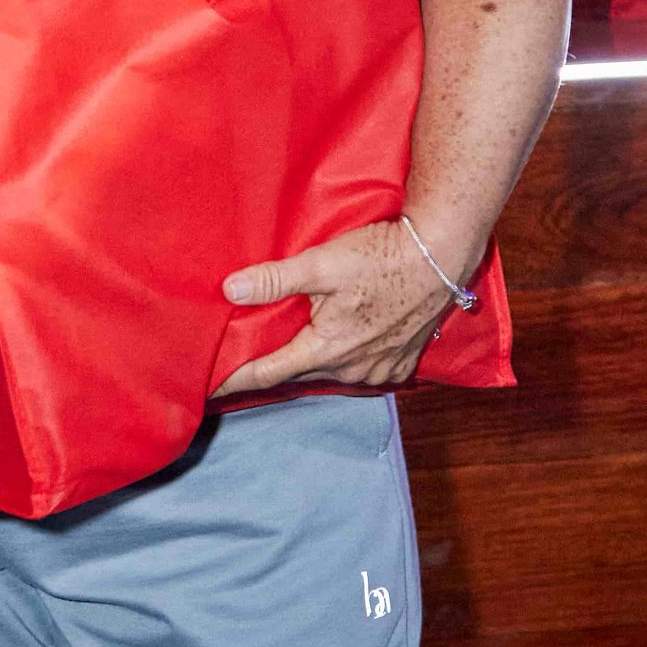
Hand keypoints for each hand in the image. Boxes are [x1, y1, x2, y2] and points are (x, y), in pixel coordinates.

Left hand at [211, 219, 452, 396]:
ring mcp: (379, 370)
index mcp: (326, 349)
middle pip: (299, 372)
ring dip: (311, 360)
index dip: (234, 379)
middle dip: (272, 366)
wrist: (440, 257)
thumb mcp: (321, 263)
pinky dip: (345, 359)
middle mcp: (352, 369)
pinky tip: (339, 343)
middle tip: (242, 360)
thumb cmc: (380, 257)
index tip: (207, 390)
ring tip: (289, 346)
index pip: (267, 372)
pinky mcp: (400, 364)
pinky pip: (362, 370)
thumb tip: (230, 290)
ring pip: (331, 371)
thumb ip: (274, 280)